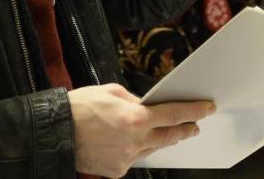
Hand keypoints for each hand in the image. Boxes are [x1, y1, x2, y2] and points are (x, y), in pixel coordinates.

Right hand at [69, 83, 213, 177]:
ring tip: (169, 132)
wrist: (56, 132)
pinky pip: (135, 159)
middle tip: (194, 125)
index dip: (194, 111)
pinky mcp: (117, 171)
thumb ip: (135, 100)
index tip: (207, 109)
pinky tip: (134, 142)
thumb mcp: (111, 92)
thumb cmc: (80, 108)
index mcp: (135, 117)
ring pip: (153, 149)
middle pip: (170, 136)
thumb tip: (148, 106)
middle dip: (185, 130)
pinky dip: (137, 149)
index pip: (174, 114)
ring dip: (162, 140)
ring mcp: (127, 158)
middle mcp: (135, 140)